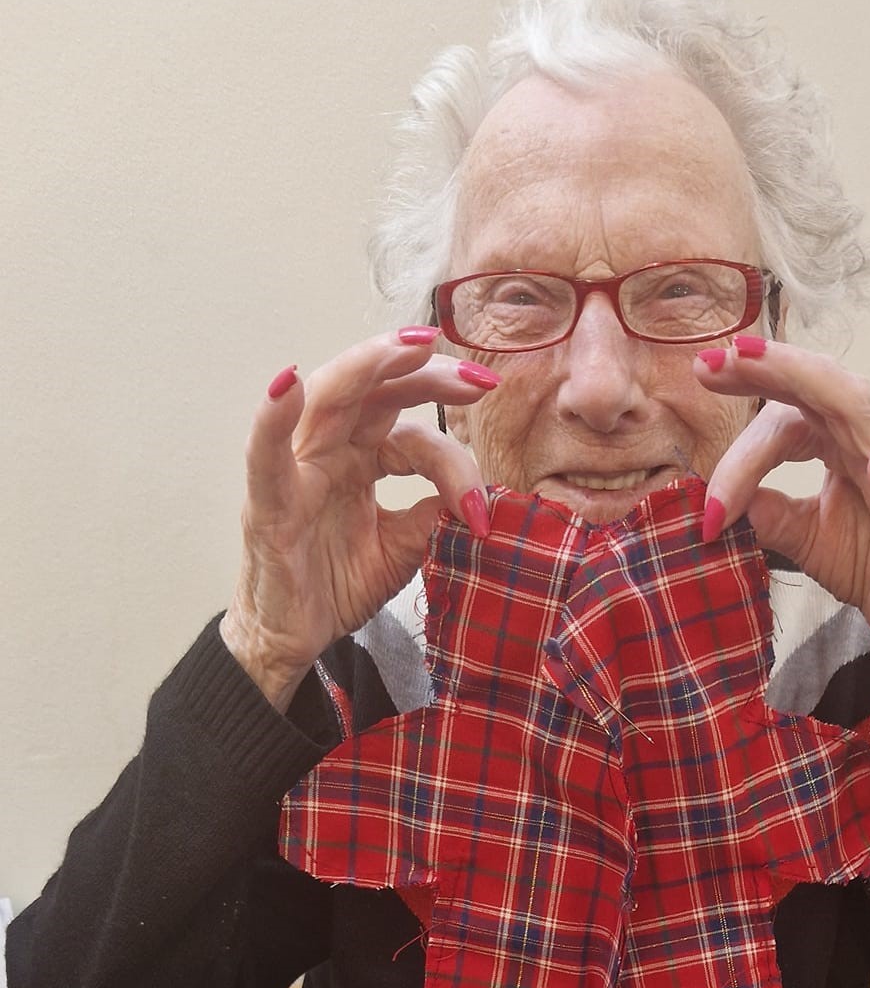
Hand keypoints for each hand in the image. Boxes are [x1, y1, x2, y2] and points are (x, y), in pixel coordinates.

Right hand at [220, 329, 498, 710]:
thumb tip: (478, 498)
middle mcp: (329, 452)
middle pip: (376, 391)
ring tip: (410, 347)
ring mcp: (296, 472)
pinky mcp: (267, 505)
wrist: (289, 640)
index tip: (485, 505)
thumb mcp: (401, 550)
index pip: (415, 436)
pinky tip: (286, 384)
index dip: (457, 458)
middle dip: (427, 375)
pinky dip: (271, 418)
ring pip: (327, 400)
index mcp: (362, 459)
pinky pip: (265, 456)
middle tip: (479, 378)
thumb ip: (432, 517)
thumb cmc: (334, 585)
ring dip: (367, 365)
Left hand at [697, 338, 869, 698]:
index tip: (698, 399)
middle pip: (821, 388)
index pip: (788, 412)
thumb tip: (715, 502)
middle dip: (768, 367)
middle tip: (712, 360)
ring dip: (810, 386)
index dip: (741, 420)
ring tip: (761, 364)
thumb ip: (765, 511)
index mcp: (847, 438)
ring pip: (860, 414)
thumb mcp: (804, 534)